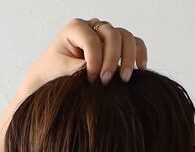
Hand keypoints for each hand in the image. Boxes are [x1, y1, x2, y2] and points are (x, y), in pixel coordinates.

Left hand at [23, 18, 147, 91]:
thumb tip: (101, 75)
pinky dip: (139, 53)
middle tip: (106, 81)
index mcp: (76, 28)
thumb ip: (80, 69)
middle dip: (111, 59)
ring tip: (124, 78)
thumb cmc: (55, 74)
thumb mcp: (63, 71)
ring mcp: (106, 34)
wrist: (55, 79)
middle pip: (112, 35)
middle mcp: (93, 27)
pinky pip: (134, 43)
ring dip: (127, 57)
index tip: (91, 80)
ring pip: (125, 37)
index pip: (92, 39)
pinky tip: (140, 67)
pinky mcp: (117, 45)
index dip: (94, 60)